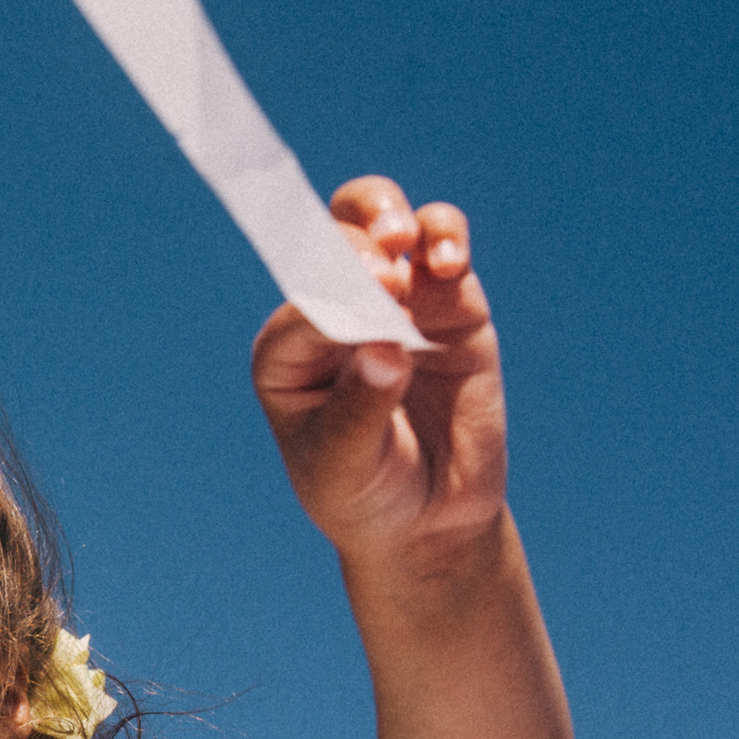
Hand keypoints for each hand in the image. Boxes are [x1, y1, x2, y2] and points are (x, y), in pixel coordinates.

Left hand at [251, 176, 505, 568]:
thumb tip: (386, 349)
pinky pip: (442, 246)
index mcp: (288, 351)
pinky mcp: (449, 304)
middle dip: (353, 244)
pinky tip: (450, 262)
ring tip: (404, 244)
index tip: (363, 310)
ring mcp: (393, 301)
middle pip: (330, 241)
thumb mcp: (346, 468)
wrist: (429, 521)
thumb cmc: (365, 494)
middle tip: (381, 273)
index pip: (299, 304)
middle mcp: (334, 313)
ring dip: (389, 216)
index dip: (327, 296)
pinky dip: (445, 237)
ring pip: (382, 221)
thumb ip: (360, 411)